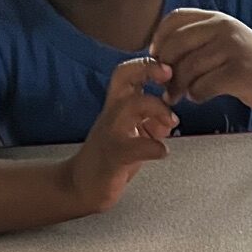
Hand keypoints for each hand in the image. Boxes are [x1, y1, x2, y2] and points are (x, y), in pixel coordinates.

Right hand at [68, 58, 178, 213]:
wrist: (80, 187)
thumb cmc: (107, 161)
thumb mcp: (131, 136)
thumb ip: (150, 123)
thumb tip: (171, 118)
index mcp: (115, 107)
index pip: (126, 73)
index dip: (147, 64)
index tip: (168, 68)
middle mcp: (111, 114)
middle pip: (123, 77)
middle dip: (147, 69)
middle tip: (169, 75)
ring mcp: (110, 134)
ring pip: (130, 106)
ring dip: (157, 108)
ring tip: (172, 122)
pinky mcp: (113, 157)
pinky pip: (135, 147)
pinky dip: (154, 147)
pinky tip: (163, 151)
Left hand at [150, 10, 251, 113]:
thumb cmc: (247, 63)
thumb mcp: (223, 41)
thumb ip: (196, 42)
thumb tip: (159, 57)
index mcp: (215, 19)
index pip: (176, 19)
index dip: (160, 38)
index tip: (157, 57)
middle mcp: (223, 29)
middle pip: (177, 45)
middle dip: (164, 68)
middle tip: (164, 85)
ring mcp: (232, 50)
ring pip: (188, 68)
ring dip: (178, 86)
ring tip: (180, 95)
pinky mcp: (238, 73)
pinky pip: (203, 86)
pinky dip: (196, 95)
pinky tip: (200, 97)